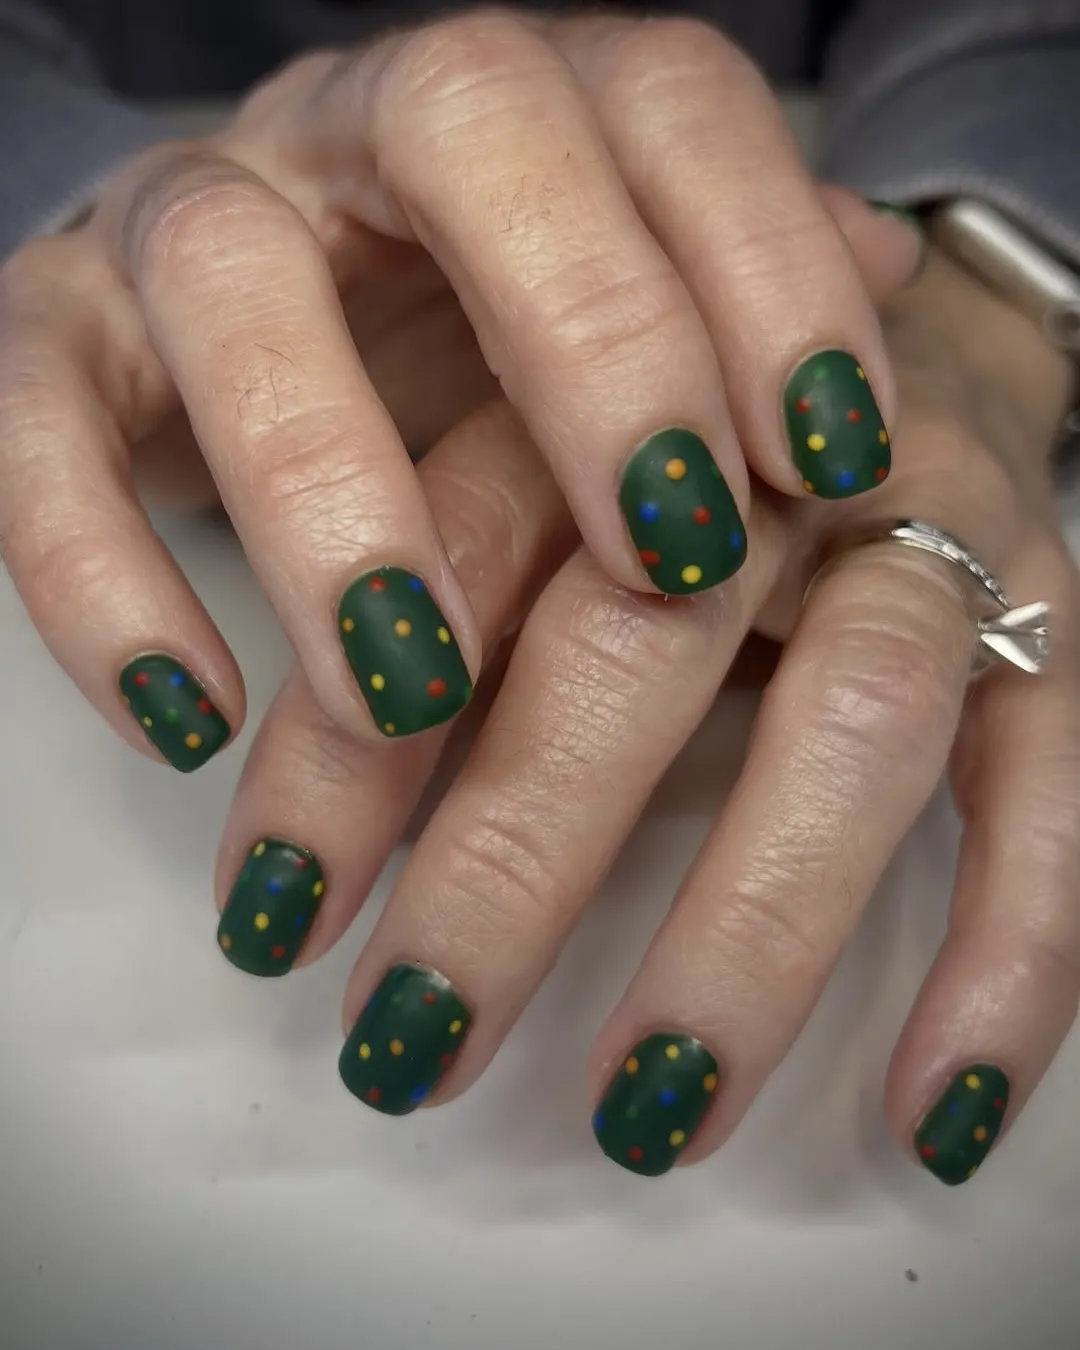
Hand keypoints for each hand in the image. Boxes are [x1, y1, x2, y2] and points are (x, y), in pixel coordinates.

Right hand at [0, 10, 922, 768]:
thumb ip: (741, 302)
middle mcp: (350, 132)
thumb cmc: (474, 355)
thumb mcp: (621, 339)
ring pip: (231, 283)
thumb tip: (881, 272)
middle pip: (467, 120)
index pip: (665, 100)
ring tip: (412, 688)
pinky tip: (193, 720)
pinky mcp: (47, 341)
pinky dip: (96, 575)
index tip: (831, 459)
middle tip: (670, 556)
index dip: (764, 262)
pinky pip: (32, 427)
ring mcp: (186, 224)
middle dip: (589, 337)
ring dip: (330, 491)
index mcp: (527, 119)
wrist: (274, 334)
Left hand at [212, 246, 1078, 1184]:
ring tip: (645, 1116)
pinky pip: (1052, 790)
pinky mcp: (1058, 620)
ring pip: (853, 725)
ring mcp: (930, 533)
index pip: (451, 554)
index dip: (349, 744)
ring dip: (748, 937)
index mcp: (603, 397)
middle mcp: (768, 453)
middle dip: (516, 861)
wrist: (909, 330)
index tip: (271, 916)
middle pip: (639, 646)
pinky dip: (1008, 954)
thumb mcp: (523, 478)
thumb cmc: (666, 440)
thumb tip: (307, 852)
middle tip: (408, 1043)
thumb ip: (422, 620)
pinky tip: (931, 1114)